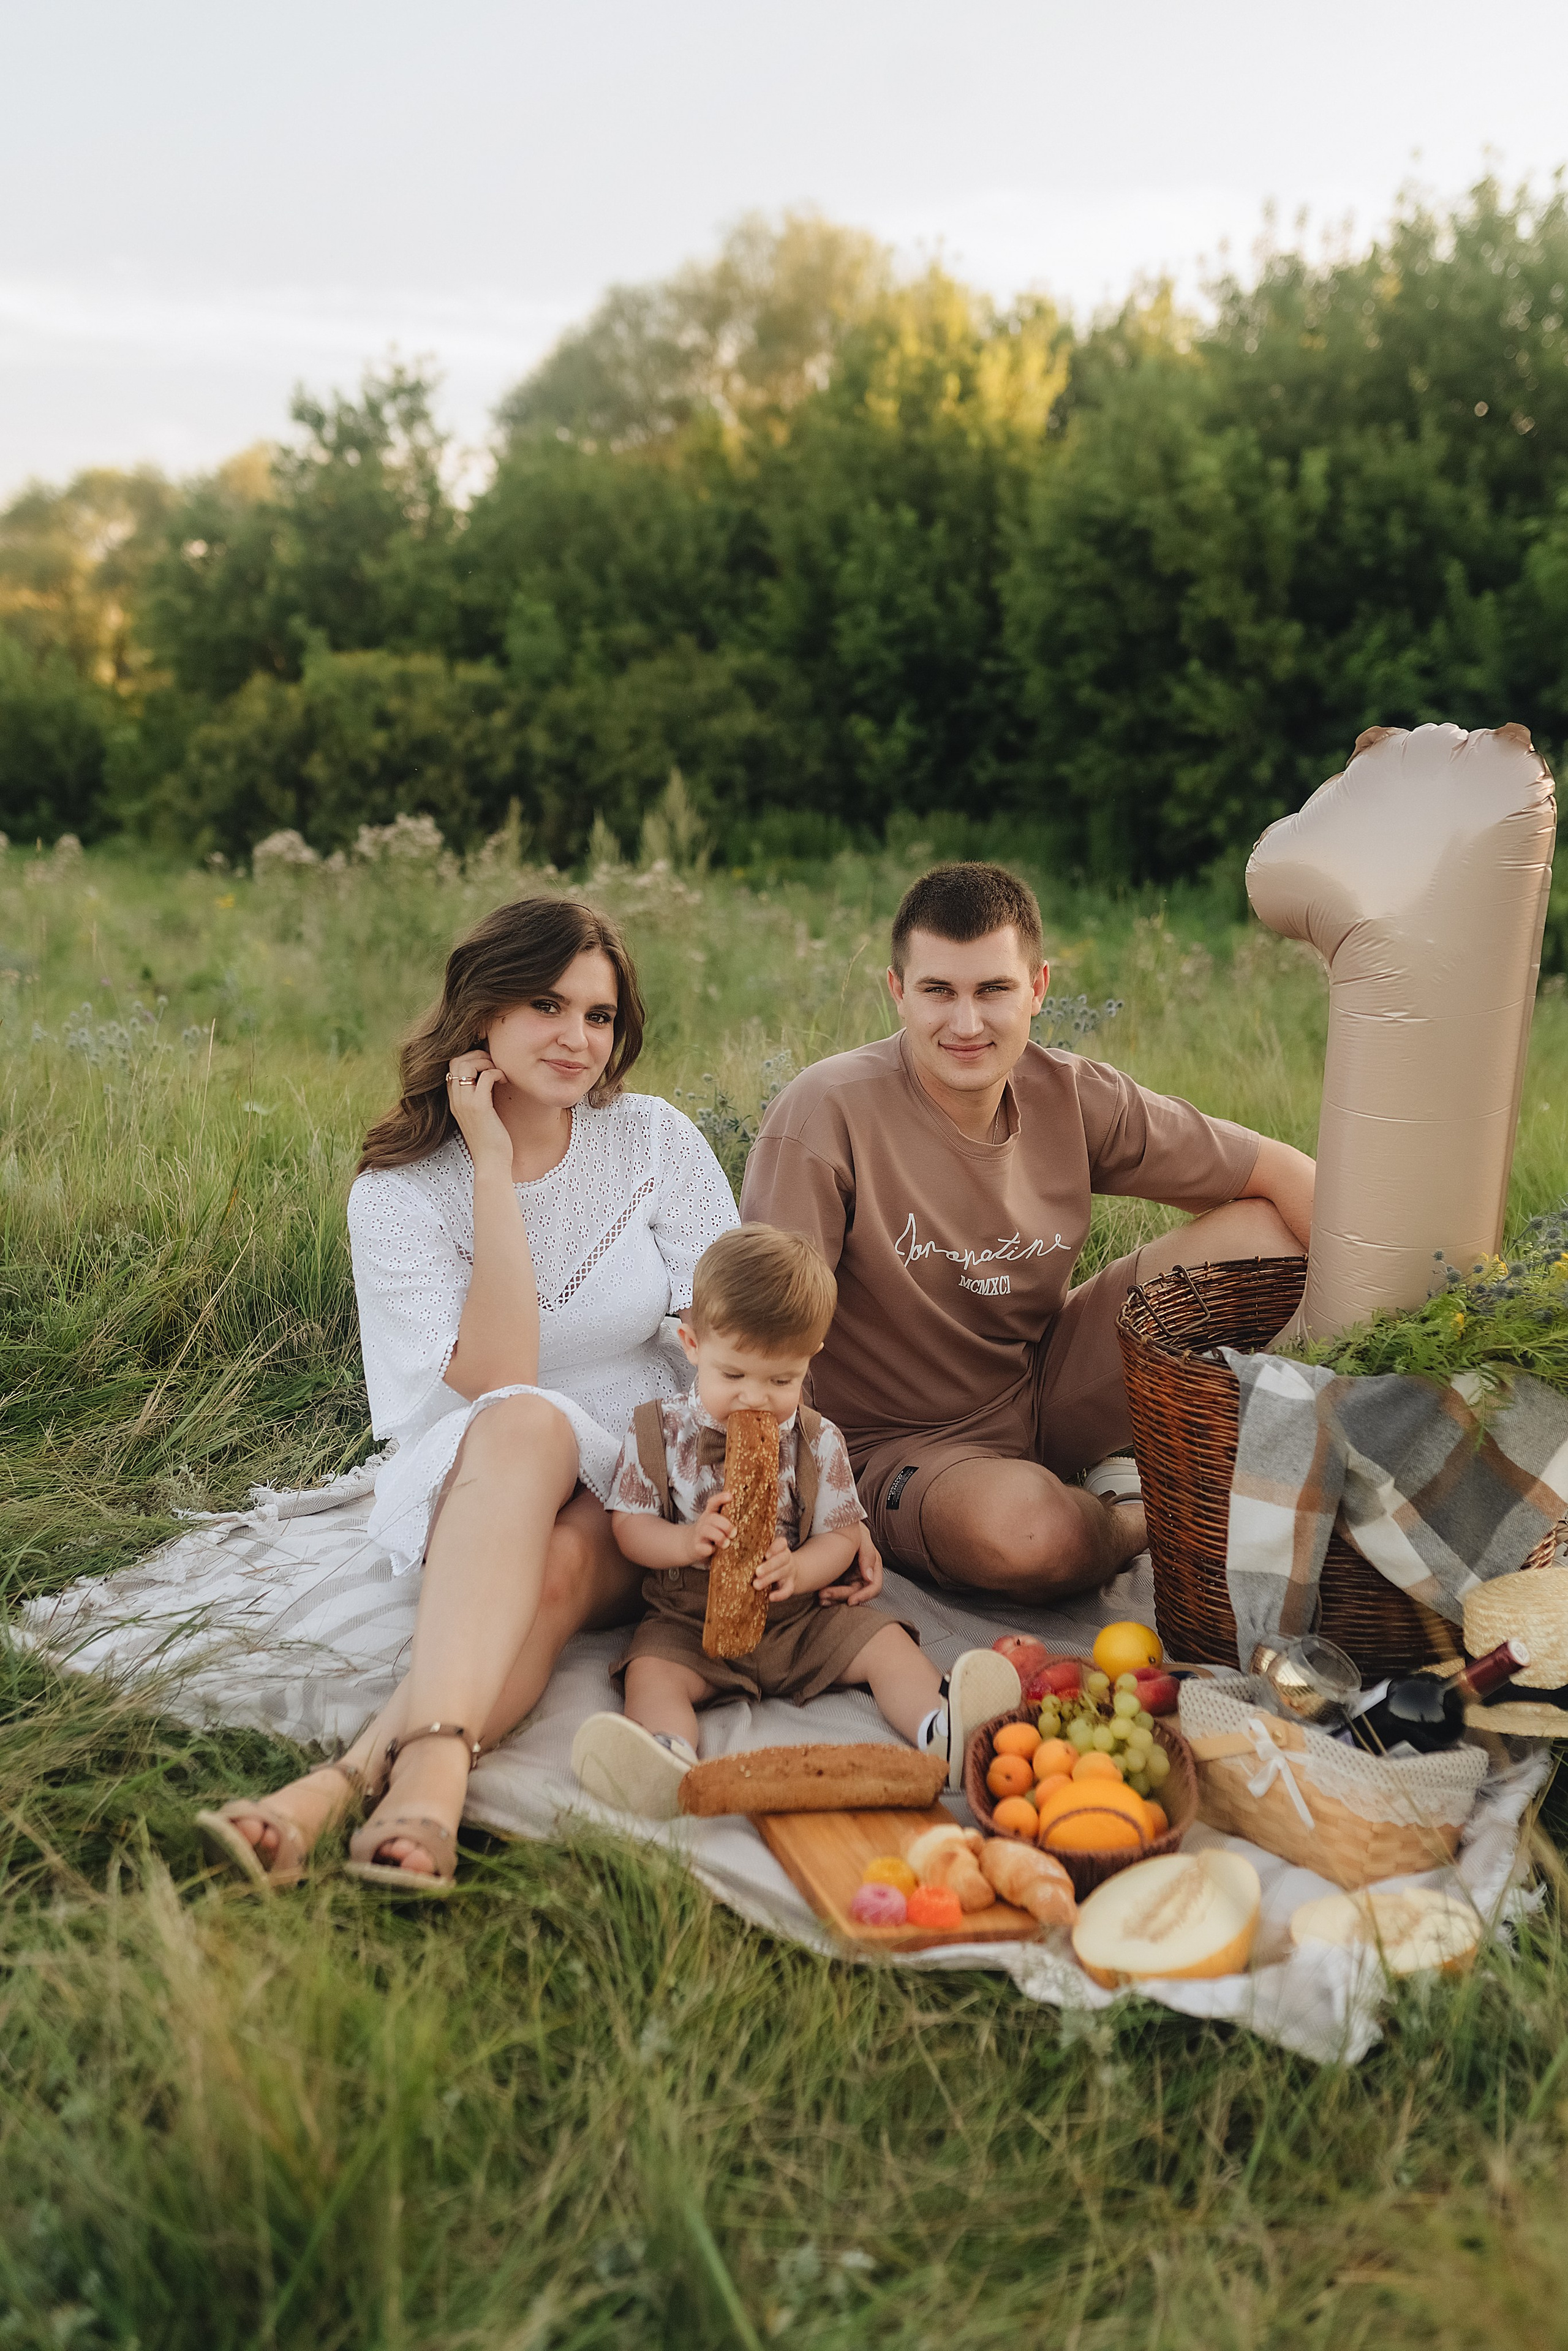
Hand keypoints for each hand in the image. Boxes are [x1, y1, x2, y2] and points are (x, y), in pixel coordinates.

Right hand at [445, 1050, 511, 1176]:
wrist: (491, 1163)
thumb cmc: (491, 1141)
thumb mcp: (480, 1116)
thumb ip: (479, 1098)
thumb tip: (490, 1078)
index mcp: (454, 1101)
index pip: (452, 1067)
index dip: (470, 1059)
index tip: (487, 1065)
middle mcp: (456, 1100)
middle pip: (456, 1061)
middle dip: (477, 1055)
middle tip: (494, 1064)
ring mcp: (465, 1103)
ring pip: (467, 1064)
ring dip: (486, 1061)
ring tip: (499, 1072)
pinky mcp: (479, 1107)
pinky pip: (485, 1077)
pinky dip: (497, 1072)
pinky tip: (505, 1080)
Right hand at [688, 1492, 732, 1561]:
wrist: (691, 1545)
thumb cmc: (712, 1533)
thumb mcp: (718, 1523)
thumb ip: (729, 1518)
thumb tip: (751, 1515)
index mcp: (711, 1514)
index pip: (714, 1502)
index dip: (721, 1498)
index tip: (730, 1496)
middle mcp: (704, 1522)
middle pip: (712, 1517)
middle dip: (725, 1525)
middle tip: (734, 1533)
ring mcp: (699, 1534)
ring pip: (706, 1531)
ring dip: (718, 1537)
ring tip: (727, 1544)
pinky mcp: (696, 1547)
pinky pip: (701, 1547)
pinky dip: (708, 1549)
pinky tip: (713, 1550)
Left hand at [752, 1534, 797, 1601]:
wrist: (784, 1573)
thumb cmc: (766, 1561)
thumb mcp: (762, 1554)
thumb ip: (754, 1553)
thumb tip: (732, 1555)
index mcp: (779, 1547)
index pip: (781, 1543)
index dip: (775, 1548)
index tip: (766, 1554)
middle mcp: (786, 1558)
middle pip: (782, 1559)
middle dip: (769, 1566)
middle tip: (757, 1572)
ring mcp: (789, 1571)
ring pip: (783, 1573)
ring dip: (769, 1579)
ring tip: (756, 1585)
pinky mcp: (790, 1584)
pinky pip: (788, 1590)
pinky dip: (780, 1594)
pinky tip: (771, 1597)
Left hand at [818, 1521, 882, 1605]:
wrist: (819, 1521)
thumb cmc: (841, 1526)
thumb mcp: (858, 1536)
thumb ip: (868, 1554)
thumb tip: (870, 1578)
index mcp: (870, 1561)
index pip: (874, 1584)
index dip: (865, 1595)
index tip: (851, 1600)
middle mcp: (861, 1569)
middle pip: (857, 1592)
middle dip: (841, 1595)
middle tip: (824, 1594)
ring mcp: (848, 1574)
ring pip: (845, 1595)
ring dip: (833, 1597)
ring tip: (820, 1595)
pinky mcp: (836, 1577)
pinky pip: (836, 1593)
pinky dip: (829, 1596)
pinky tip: (820, 1596)